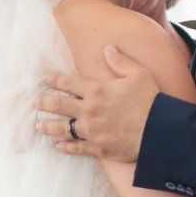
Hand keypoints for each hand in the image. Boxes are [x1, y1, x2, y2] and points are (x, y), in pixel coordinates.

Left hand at [34, 46, 157, 162]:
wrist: (160, 131)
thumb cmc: (151, 100)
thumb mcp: (139, 74)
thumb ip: (120, 61)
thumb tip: (108, 48)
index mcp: (97, 90)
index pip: (69, 83)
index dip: (55, 81)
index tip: (46, 81)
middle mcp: (89, 110)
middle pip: (59, 105)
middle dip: (44, 103)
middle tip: (35, 103)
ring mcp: (92, 131)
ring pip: (62, 128)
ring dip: (48, 126)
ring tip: (38, 125)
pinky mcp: (97, 148)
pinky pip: (76, 148)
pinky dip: (65, 147)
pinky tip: (57, 145)